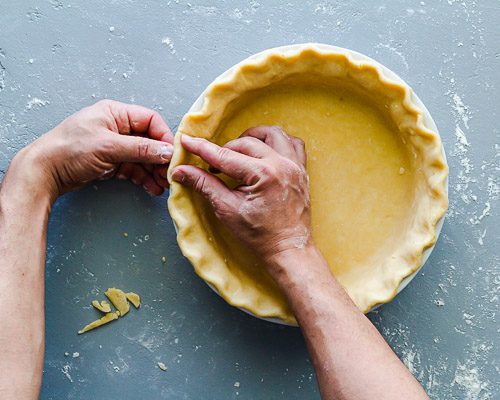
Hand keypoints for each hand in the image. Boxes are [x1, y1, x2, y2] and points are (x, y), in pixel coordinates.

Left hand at [13, 100, 173, 201]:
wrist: (44, 173)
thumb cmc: (69, 150)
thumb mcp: (109, 146)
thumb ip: (141, 148)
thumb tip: (166, 151)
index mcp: (115, 113)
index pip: (150, 120)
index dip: (163, 137)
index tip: (171, 155)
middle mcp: (117, 128)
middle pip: (149, 141)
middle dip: (160, 158)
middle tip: (169, 174)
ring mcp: (114, 146)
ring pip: (143, 158)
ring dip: (154, 171)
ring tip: (163, 185)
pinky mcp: (111, 163)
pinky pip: (134, 169)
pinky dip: (144, 178)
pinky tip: (152, 188)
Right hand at [171, 126, 311, 263]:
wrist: (288, 251)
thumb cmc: (260, 236)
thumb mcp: (227, 210)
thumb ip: (205, 185)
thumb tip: (181, 171)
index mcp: (264, 174)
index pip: (225, 156)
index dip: (203, 148)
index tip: (187, 141)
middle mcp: (282, 165)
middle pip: (247, 143)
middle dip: (225, 150)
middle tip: (212, 165)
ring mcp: (295, 166)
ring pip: (273, 135)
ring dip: (253, 138)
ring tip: (239, 151)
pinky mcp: (302, 171)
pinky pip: (293, 144)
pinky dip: (277, 143)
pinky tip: (265, 152)